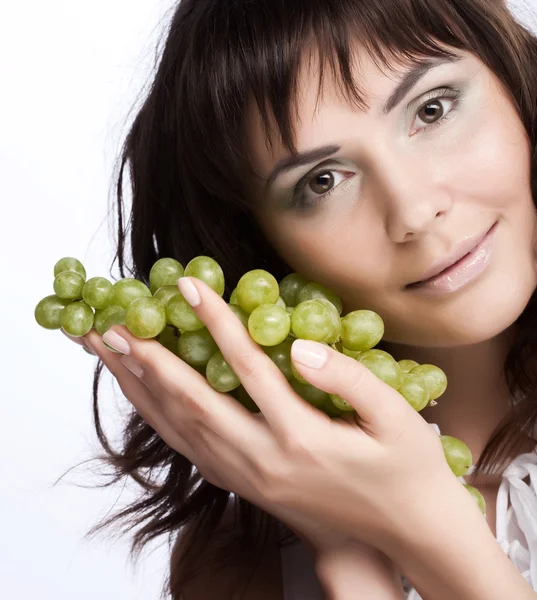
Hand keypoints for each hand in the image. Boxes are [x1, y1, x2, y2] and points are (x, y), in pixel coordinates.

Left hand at [73, 276, 458, 555]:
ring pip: (181, 430)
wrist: (406, 531)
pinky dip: (160, 420)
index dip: (215, 320)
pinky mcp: (247, 485)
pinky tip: (146, 399)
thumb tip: (295, 345)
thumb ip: (346, 377)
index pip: (245, 366)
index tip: (187, 285)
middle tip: (111, 324)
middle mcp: (264, 461)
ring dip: (143, 390)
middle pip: (191, 403)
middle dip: (148, 360)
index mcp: (302, 438)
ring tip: (112, 357)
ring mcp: (250, 478)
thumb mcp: (395, 417)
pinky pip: (190, 450)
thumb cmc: (408, 469)